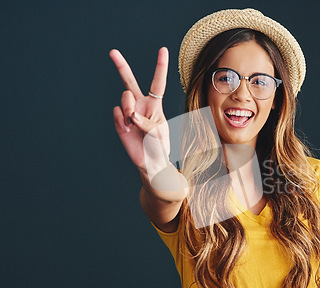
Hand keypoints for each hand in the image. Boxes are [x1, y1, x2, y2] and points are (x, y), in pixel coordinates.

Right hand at [109, 47, 169, 173]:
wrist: (149, 162)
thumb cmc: (159, 146)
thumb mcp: (158, 134)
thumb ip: (147, 122)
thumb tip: (132, 115)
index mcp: (155, 105)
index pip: (158, 83)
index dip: (160, 67)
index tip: (163, 49)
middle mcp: (140, 104)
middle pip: (129, 81)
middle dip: (121, 66)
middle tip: (112, 51)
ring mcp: (128, 112)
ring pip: (124, 98)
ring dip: (128, 109)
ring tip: (132, 123)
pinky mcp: (119, 120)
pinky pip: (116, 112)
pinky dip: (121, 121)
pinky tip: (127, 130)